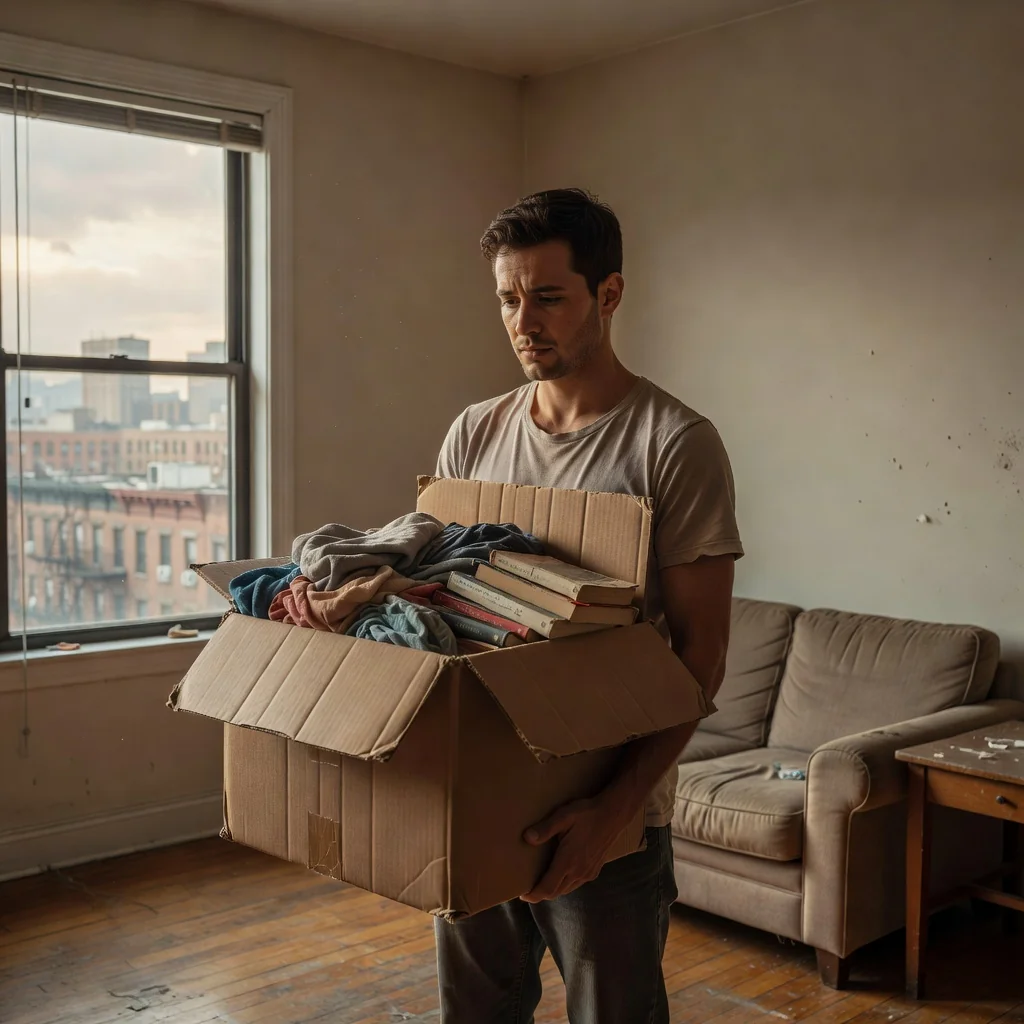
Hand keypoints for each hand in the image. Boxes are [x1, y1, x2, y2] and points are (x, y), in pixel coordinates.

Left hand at [520, 793, 634, 902]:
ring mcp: (588, 873)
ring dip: (553, 889)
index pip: (548, 888)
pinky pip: (576, 884)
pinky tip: (561, 874)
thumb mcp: (563, 816)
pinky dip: (564, 884)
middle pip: (555, 892)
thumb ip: (545, 828)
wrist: (613, 815)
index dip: (534, 895)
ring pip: (566, 889)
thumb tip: (527, 838)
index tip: (523, 895)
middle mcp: (578, 872)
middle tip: (528, 888)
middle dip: (541, 893)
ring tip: (542, 882)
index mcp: (568, 862)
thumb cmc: (586, 814)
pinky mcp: (594, 870)